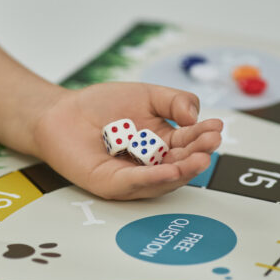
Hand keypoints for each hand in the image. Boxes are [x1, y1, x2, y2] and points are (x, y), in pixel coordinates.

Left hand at [33, 82, 221, 199]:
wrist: (62, 111)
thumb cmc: (102, 105)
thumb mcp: (146, 94)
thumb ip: (173, 100)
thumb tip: (196, 115)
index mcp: (162, 143)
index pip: (187, 142)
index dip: (203, 136)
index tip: (217, 126)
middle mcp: (151, 164)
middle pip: (180, 165)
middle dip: (199, 155)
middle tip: (212, 142)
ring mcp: (132, 177)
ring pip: (163, 181)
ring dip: (183, 171)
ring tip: (199, 159)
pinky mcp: (111, 184)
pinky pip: (134, 184)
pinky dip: (153, 179)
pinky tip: (168, 171)